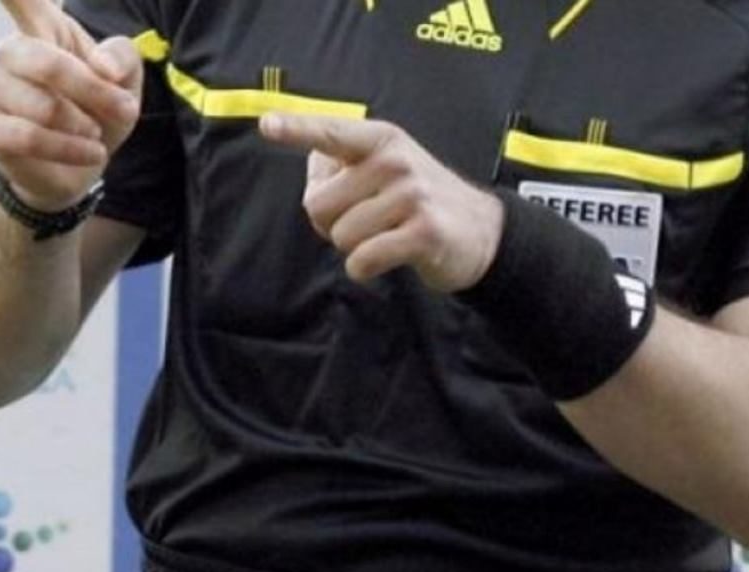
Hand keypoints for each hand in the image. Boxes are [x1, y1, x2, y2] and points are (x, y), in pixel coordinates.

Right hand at [0, 0, 142, 210]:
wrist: (85, 163)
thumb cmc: (100, 111)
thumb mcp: (127, 83)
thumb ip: (124, 59)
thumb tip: (102, 67)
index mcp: (44, 28)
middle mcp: (11, 52)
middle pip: (43, 60)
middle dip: (93, 91)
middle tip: (125, 109)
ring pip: (41, 105)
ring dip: (83, 125)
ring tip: (96, 134)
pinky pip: (27, 136)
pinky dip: (68, 148)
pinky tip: (92, 152)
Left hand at [260, 114, 503, 292]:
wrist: (481, 231)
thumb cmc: (419, 199)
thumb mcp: (387, 167)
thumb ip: (342, 165)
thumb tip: (312, 173)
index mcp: (381, 139)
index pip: (332, 133)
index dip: (297, 130)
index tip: (267, 125)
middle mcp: (395, 161)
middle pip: (318, 206)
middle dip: (331, 224)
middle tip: (366, 221)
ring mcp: (411, 195)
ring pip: (341, 236)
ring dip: (354, 247)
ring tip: (386, 236)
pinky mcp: (423, 233)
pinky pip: (362, 260)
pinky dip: (366, 268)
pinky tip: (389, 257)